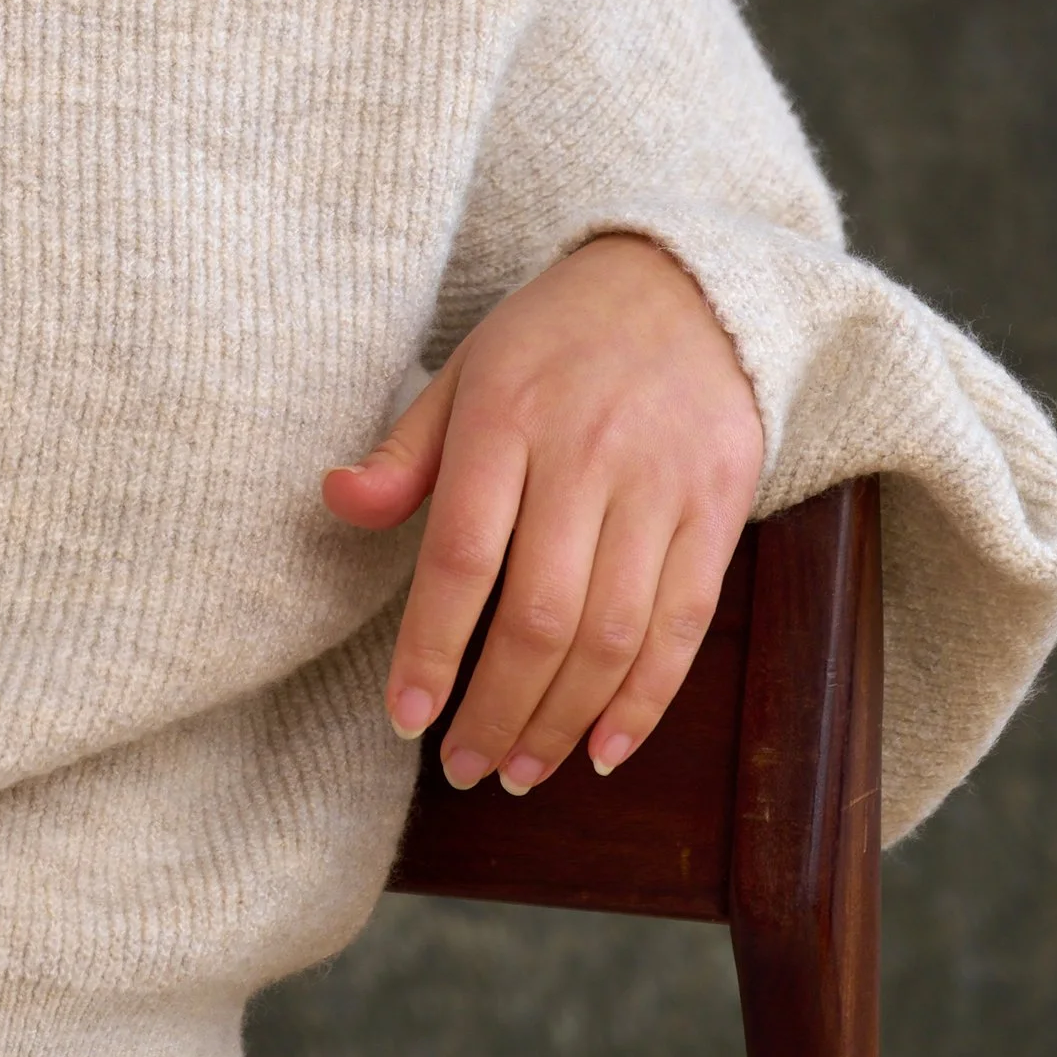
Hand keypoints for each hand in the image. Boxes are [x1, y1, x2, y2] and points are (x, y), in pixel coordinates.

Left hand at [321, 234, 765, 792]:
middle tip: (464, 766)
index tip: (403, 718)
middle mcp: (586, 455)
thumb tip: (337, 502)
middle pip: (539, 615)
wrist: (687, 287)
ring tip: (522, 769)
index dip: (430, 649)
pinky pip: (683, 625)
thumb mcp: (466, 372)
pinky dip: (646, 700)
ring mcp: (660, 486)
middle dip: (496, 709)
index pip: (462, 557)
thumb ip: (406, 452)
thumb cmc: (553, 340)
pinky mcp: (719, 508)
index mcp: (507, 417)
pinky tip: (604, 747)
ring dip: (563, 721)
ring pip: (612, 635)